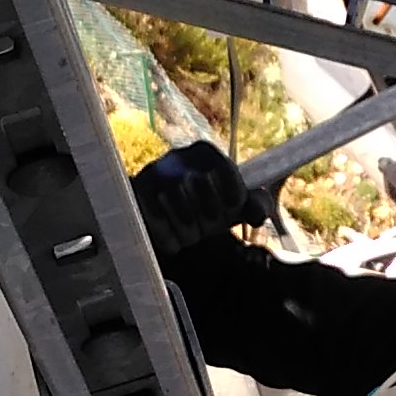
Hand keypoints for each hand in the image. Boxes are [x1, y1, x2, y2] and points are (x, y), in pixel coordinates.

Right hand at [134, 141, 256, 256]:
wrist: (156, 208)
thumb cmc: (203, 204)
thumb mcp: (231, 203)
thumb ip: (254, 205)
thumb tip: (258, 215)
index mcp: (205, 153)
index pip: (228, 174)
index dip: (233, 200)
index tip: (229, 213)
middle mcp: (179, 157)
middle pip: (205, 193)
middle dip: (211, 221)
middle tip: (208, 230)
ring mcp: (155, 173)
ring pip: (182, 212)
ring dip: (191, 233)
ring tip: (191, 236)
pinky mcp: (137, 193)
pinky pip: (158, 222)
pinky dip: (170, 239)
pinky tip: (173, 243)